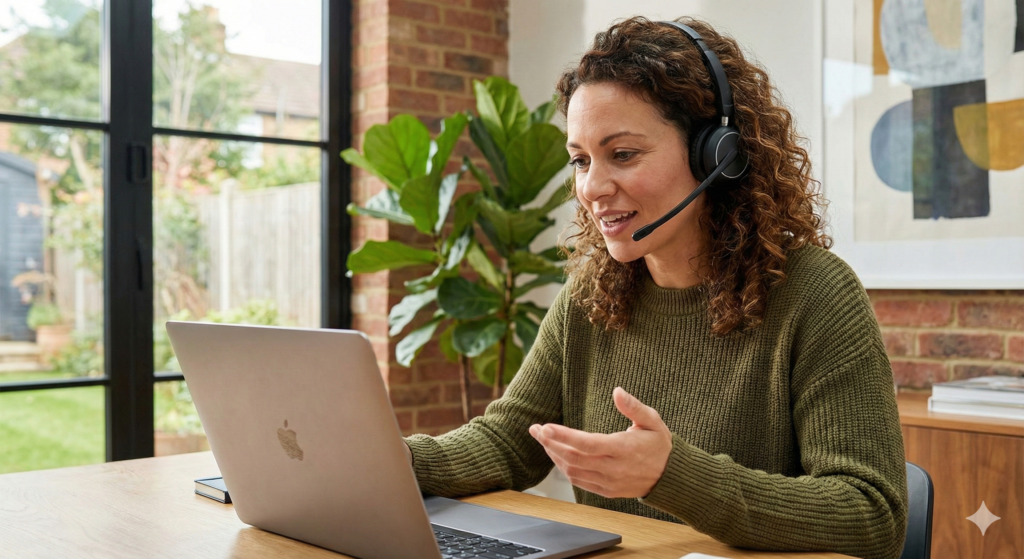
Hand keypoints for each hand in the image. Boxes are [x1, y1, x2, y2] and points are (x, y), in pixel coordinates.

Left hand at [528, 387, 671, 498]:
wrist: (670, 477)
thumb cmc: (660, 446)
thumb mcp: (653, 421)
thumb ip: (634, 407)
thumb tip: (617, 391)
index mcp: (623, 449)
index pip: (586, 443)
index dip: (563, 436)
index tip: (544, 426)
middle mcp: (613, 468)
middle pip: (572, 458)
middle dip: (550, 443)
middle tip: (535, 429)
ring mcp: (608, 482)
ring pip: (572, 471)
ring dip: (554, 455)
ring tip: (543, 439)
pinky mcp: (605, 490)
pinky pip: (578, 481)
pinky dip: (564, 468)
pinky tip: (557, 455)